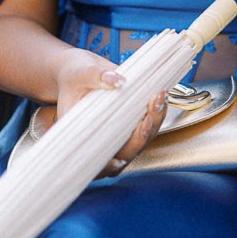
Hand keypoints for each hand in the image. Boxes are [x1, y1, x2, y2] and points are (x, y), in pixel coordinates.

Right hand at [53, 51, 166, 175]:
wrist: (84, 71)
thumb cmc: (75, 75)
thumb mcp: (81, 73)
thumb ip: (96, 76)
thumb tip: (116, 81)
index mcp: (79, 134)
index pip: (92, 160)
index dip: (106, 166)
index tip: (117, 161)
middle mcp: (99, 139)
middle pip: (124, 153)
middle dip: (140, 137)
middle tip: (148, 115)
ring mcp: (117, 134)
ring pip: (140, 142)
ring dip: (153, 123)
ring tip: (158, 98)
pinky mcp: (130, 126)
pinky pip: (147, 128)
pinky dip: (156, 116)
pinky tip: (160, 98)